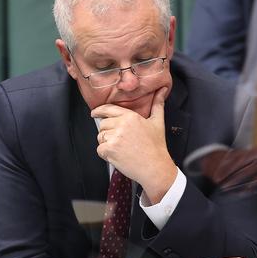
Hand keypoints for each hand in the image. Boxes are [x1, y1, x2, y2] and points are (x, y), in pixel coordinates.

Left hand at [91, 87, 176, 202]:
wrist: (155, 167)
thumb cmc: (157, 147)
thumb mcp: (158, 122)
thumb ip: (157, 104)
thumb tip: (162, 90)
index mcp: (130, 116)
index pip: (108, 109)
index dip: (99, 111)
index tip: (94, 113)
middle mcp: (121, 125)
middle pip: (103, 124)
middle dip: (108, 132)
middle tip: (120, 140)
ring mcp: (114, 138)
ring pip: (100, 137)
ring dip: (107, 143)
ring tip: (121, 148)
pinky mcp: (110, 150)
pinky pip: (100, 149)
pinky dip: (106, 154)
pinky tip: (118, 155)